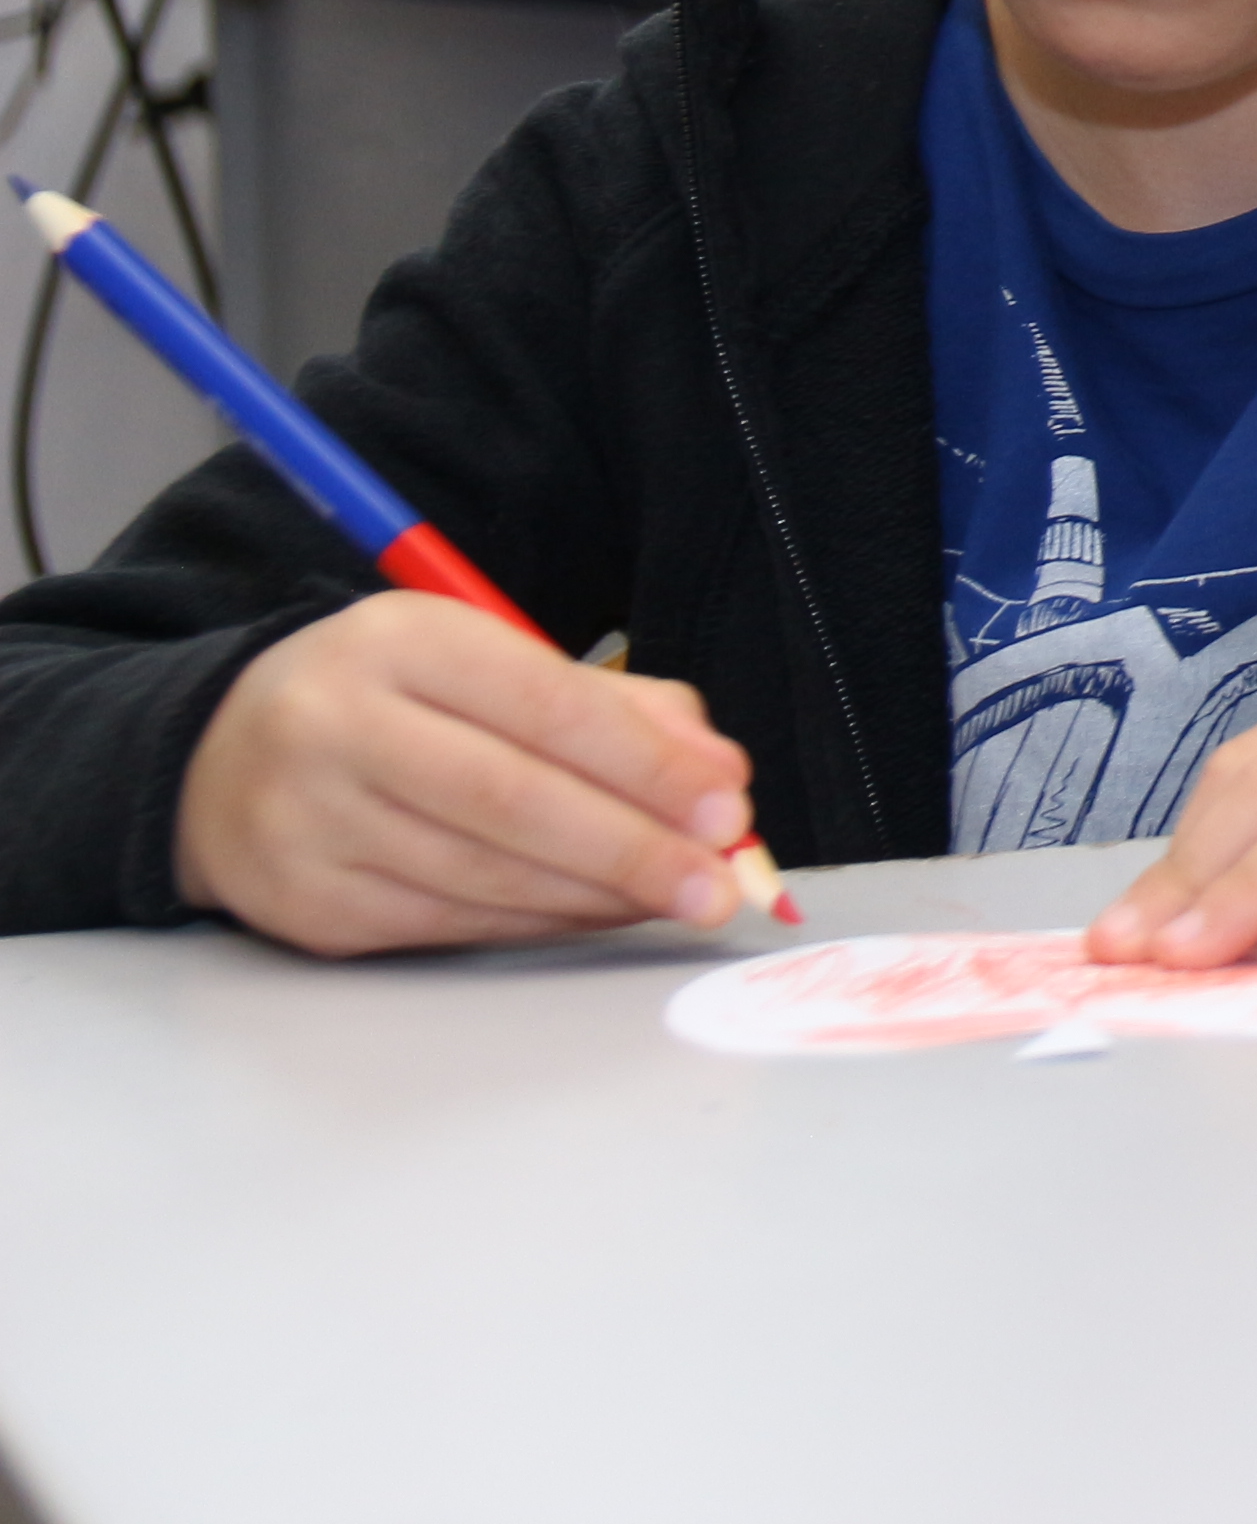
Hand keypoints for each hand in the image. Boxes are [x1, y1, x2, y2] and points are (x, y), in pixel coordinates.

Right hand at [178, 592, 763, 954]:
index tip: (726, 807)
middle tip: (718, 882)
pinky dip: (542, 922)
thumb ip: (615, 706)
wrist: (221, 757)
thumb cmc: (394, 699)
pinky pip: (451, 922)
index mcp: (399, 642)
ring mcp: (310, 823)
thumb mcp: (490, 660)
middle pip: (511, 800)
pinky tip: (599, 912)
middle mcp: (338, 727)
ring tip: (677, 897)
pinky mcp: (308, 904)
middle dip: (633, 847)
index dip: (645, 764)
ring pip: (484, 874)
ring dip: (598, 894)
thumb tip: (716, 775)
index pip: (544, 705)